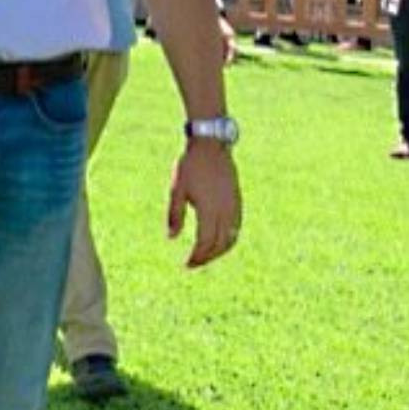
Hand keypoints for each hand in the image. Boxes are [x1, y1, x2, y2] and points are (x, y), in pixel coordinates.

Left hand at [165, 138, 242, 268]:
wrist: (211, 145)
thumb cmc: (190, 166)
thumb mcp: (177, 190)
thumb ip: (175, 215)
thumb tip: (171, 238)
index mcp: (208, 208)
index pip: (205, 242)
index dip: (197, 256)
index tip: (186, 263)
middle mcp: (224, 210)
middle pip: (220, 244)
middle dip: (207, 258)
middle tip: (193, 263)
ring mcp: (234, 206)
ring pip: (231, 238)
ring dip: (219, 251)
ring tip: (205, 256)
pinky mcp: (238, 201)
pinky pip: (236, 228)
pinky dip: (228, 240)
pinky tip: (218, 241)